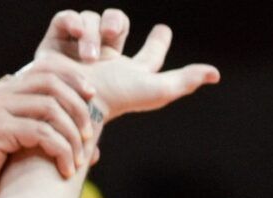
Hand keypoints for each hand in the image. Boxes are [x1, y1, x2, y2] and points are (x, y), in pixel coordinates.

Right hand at [0, 63, 99, 197]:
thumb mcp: (24, 154)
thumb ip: (53, 146)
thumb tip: (93, 152)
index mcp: (5, 91)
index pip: (45, 68)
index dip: (73, 79)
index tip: (93, 100)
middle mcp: (0, 93)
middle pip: (52, 81)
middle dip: (78, 106)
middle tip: (89, 134)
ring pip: (50, 106)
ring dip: (72, 133)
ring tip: (80, 158)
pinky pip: (41, 132)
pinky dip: (61, 150)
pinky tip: (66, 169)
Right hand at [34, 10, 217, 134]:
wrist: (69, 102)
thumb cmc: (114, 100)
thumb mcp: (153, 90)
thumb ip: (184, 80)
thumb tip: (216, 73)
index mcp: (130, 71)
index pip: (150, 53)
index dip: (158, 41)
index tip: (164, 30)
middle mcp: (107, 59)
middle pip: (118, 24)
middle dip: (117, 22)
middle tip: (114, 34)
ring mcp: (80, 50)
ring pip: (93, 20)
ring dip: (93, 34)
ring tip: (90, 56)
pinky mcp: (56, 45)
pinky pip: (66, 19)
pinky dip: (72, 23)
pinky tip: (76, 34)